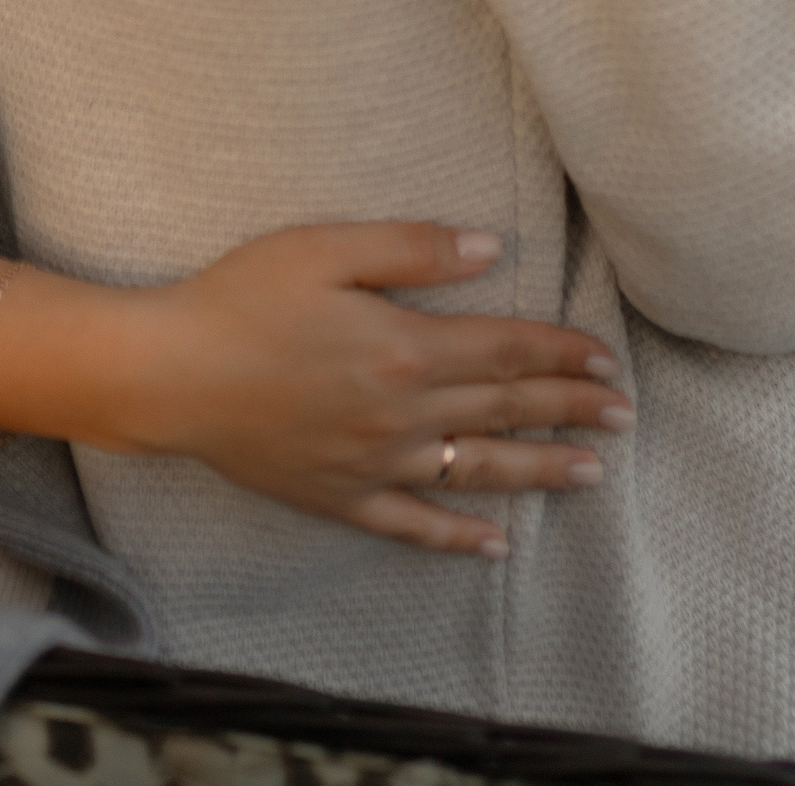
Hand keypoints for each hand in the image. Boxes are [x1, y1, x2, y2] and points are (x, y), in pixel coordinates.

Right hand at [106, 223, 633, 557]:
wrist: (170, 375)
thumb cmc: (243, 297)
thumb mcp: (328, 248)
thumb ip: (413, 249)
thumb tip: (491, 249)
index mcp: (405, 347)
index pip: (504, 350)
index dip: (559, 352)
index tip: (605, 356)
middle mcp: (402, 414)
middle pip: (503, 410)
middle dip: (570, 408)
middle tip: (624, 413)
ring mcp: (374, 464)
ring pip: (475, 471)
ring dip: (539, 470)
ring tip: (592, 472)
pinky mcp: (340, 497)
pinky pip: (413, 525)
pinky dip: (458, 537)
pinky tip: (495, 545)